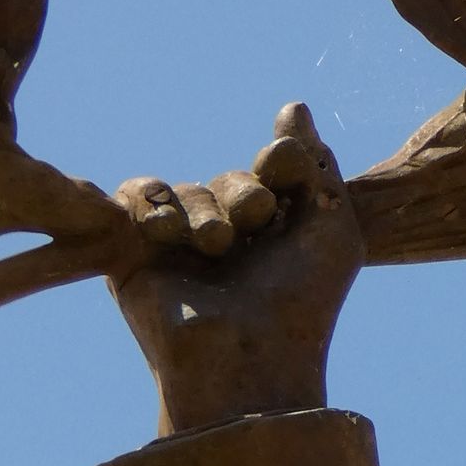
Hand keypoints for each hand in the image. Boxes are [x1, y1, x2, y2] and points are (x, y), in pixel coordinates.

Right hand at [108, 103, 364, 434]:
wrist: (246, 360)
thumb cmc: (301, 305)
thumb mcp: (333, 231)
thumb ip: (316, 165)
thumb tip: (292, 106)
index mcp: (279, 242)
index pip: (273, 169)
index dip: (279, 162)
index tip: (283, 174)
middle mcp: (231, 246)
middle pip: (229, 179)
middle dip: (243, 190)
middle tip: (254, 219)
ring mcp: (180, 253)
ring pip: (185, 190)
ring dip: (204, 208)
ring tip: (216, 246)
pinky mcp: (132, 257)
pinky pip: (134, 197)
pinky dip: (152, 204)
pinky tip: (166, 232)